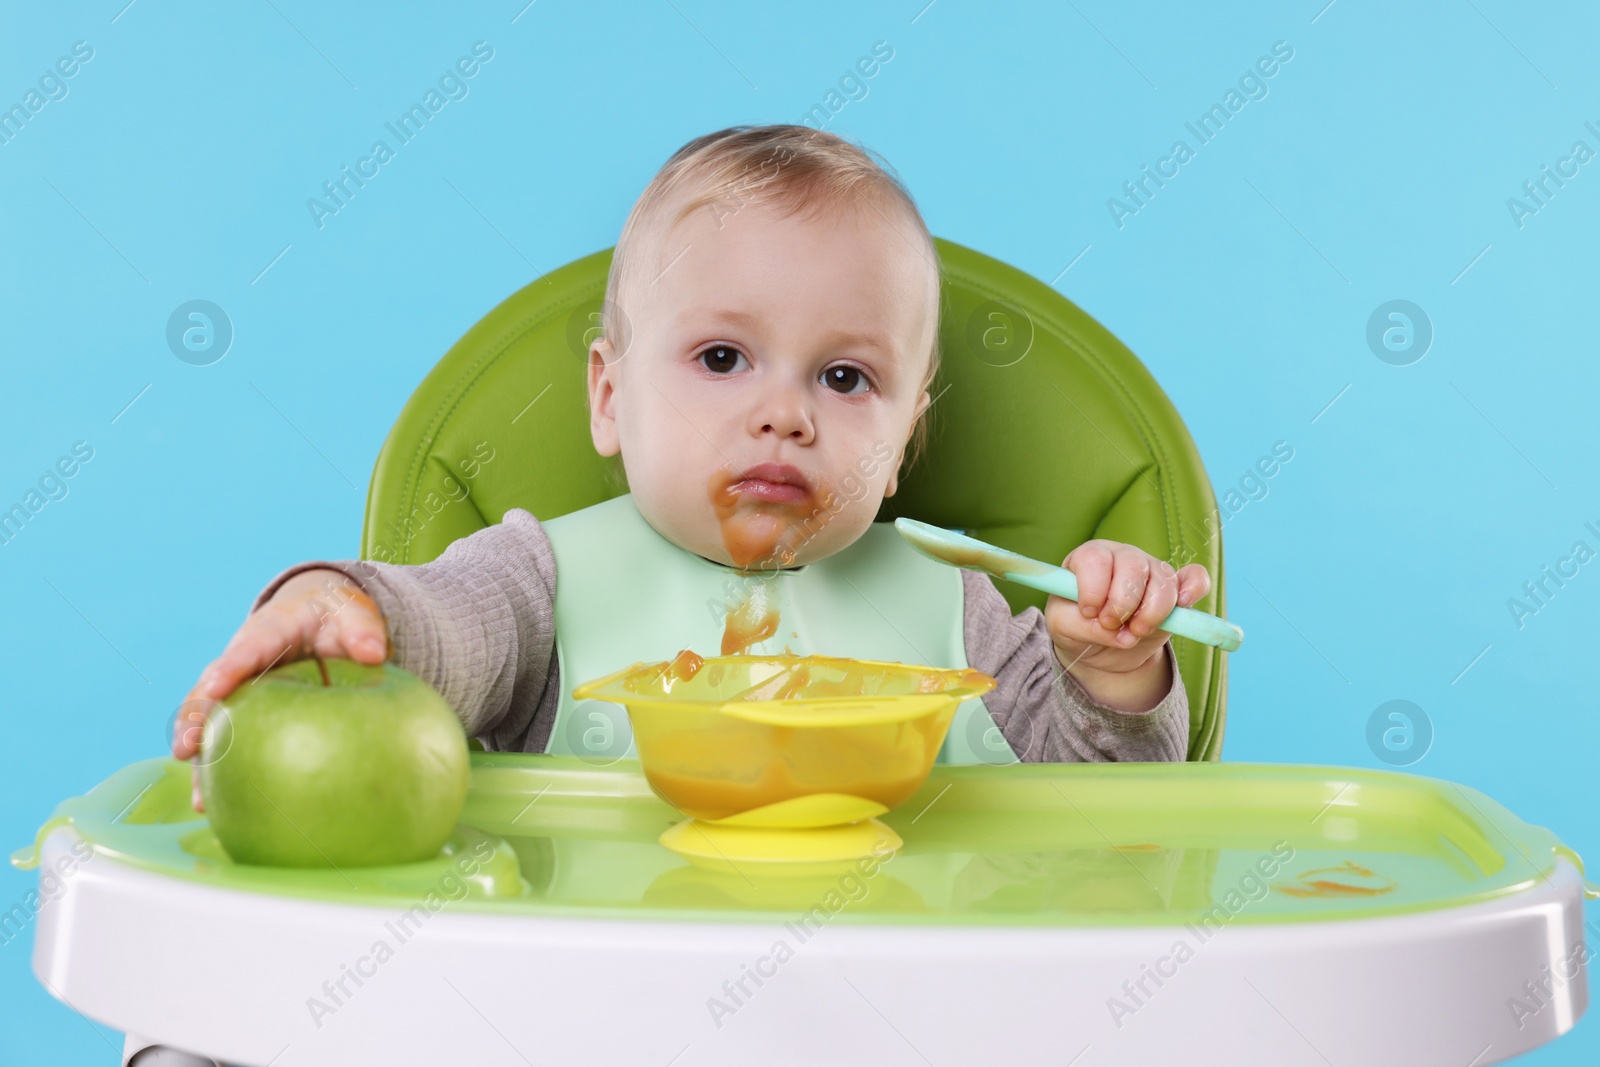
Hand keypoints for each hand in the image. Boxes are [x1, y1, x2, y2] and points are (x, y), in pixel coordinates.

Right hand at [175, 568, 388, 810]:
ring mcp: (241, 690)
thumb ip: (361, 627)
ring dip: (204, 761)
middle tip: (185, 749)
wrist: (319, 617)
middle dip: (195, 719)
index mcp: (268, 630)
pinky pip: (232, 743)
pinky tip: (225, 809)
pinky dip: (226, 773)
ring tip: (201, 799)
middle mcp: (243, 662)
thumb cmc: (333, 614)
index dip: (228, 669)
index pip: (246, 648)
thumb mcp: (349, 610)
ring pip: (213, 724)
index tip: (215, 689)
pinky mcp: (248, 715)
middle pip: (212, 690)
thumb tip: (373, 653)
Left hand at [1044, 541, 1209, 710]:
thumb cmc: (1077, 626)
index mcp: (1089, 558)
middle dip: (1123, 605)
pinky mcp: (1176, 588)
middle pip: (1132, 567)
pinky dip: (1193, 590)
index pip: (1094, 559)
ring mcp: (1152, 570)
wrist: (1102, 648)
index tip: (1090, 612)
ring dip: (1151, 614)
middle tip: (1112, 626)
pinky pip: (1195, 578)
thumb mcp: (1063, 627)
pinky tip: (1183, 606)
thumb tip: (1112, 629)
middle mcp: (1122, 557)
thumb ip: (1080, 625)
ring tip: (1134, 632)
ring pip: (1163, 580)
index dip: (1093, 589)